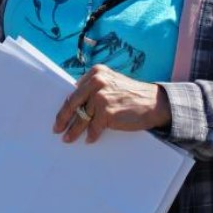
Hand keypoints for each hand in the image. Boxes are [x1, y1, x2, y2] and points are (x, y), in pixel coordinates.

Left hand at [53, 64, 170, 143]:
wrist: (156, 103)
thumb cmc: (132, 95)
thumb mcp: (112, 83)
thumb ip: (94, 88)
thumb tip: (75, 104)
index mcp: (95, 73)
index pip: (75, 91)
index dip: (67, 105)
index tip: (61, 114)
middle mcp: (96, 82)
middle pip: (73, 103)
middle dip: (63, 118)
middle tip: (56, 128)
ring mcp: (101, 97)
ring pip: (81, 117)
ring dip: (74, 130)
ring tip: (68, 138)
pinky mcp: (107, 112)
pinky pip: (94, 127)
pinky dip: (91, 135)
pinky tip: (89, 139)